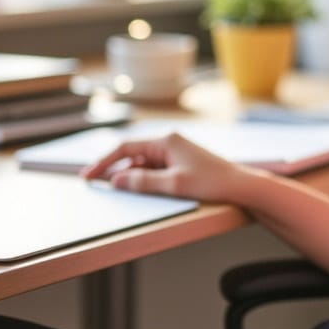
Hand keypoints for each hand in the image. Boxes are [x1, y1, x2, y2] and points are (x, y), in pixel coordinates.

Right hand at [80, 132, 245, 200]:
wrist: (240, 185)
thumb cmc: (212, 182)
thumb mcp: (174, 185)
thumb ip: (143, 181)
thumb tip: (116, 179)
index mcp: (166, 140)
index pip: (125, 147)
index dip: (104, 161)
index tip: (87, 175)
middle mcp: (168, 142)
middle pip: (131, 153)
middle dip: (111, 167)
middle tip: (91, 182)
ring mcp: (174, 152)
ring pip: (141, 162)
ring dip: (126, 174)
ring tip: (108, 188)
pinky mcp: (180, 162)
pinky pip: (153, 168)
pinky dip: (140, 177)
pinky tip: (133, 187)